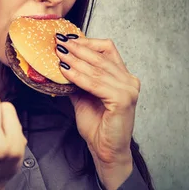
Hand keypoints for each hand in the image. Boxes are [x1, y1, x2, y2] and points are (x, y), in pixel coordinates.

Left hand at [55, 34, 139, 189]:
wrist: (105, 150)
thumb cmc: (98, 126)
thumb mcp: (83, 96)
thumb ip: (77, 79)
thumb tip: (59, 62)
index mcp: (123, 76)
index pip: (107, 49)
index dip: (86, 41)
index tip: (66, 38)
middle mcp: (129, 81)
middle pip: (101, 56)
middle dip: (77, 48)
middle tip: (59, 43)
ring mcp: (128, 90)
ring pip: (97, 70)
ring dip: (75, 60)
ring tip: (59, 54)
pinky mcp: (122, 100)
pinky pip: (96, 84)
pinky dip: (79, 77)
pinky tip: (65, 72)